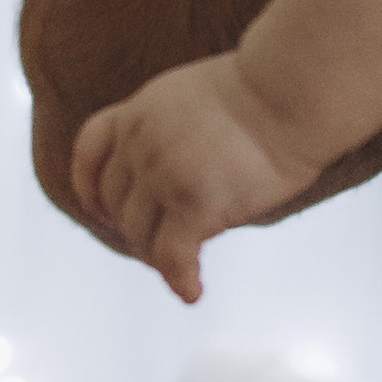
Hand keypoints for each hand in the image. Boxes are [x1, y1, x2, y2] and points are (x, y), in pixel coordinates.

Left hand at [72, 53, 319, 300]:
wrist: (292, 89)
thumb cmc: (266, 91)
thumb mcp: (195, 95)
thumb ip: (172, 126)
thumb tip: (179, 160)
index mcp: (139, 110)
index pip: (89, 152)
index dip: (89, 187)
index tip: (100, 209)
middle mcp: (141, 142)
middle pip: (113, 201)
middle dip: (132, 227)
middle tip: (159, 245)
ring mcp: (164, 173)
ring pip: (138, 234)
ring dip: (156, 256)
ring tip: (181, 269)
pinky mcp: (194, 203)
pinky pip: (172, 257)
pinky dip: (180, 279)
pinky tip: (193, 292)